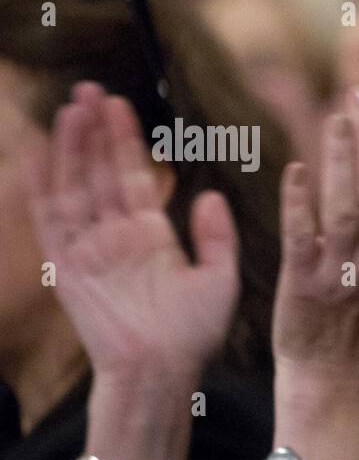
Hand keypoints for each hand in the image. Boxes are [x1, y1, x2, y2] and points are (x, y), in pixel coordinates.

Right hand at [25, 82, 236, 384]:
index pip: (134, 176)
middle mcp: (117, 236)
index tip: (121, 104)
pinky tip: (38, 153)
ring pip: (75, 186)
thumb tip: (209, 195)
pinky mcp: (69, 267)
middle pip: (100, 172)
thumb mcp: (220, 280)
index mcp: (152, 235)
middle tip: (91, 89)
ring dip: (71, 148)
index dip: (126, 141)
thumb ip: (217, 237)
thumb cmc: (192, 335)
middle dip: (95, 131)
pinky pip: (50, 219)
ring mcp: (90, 249)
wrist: (160, 371)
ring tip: (72, 108)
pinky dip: (42, 186)